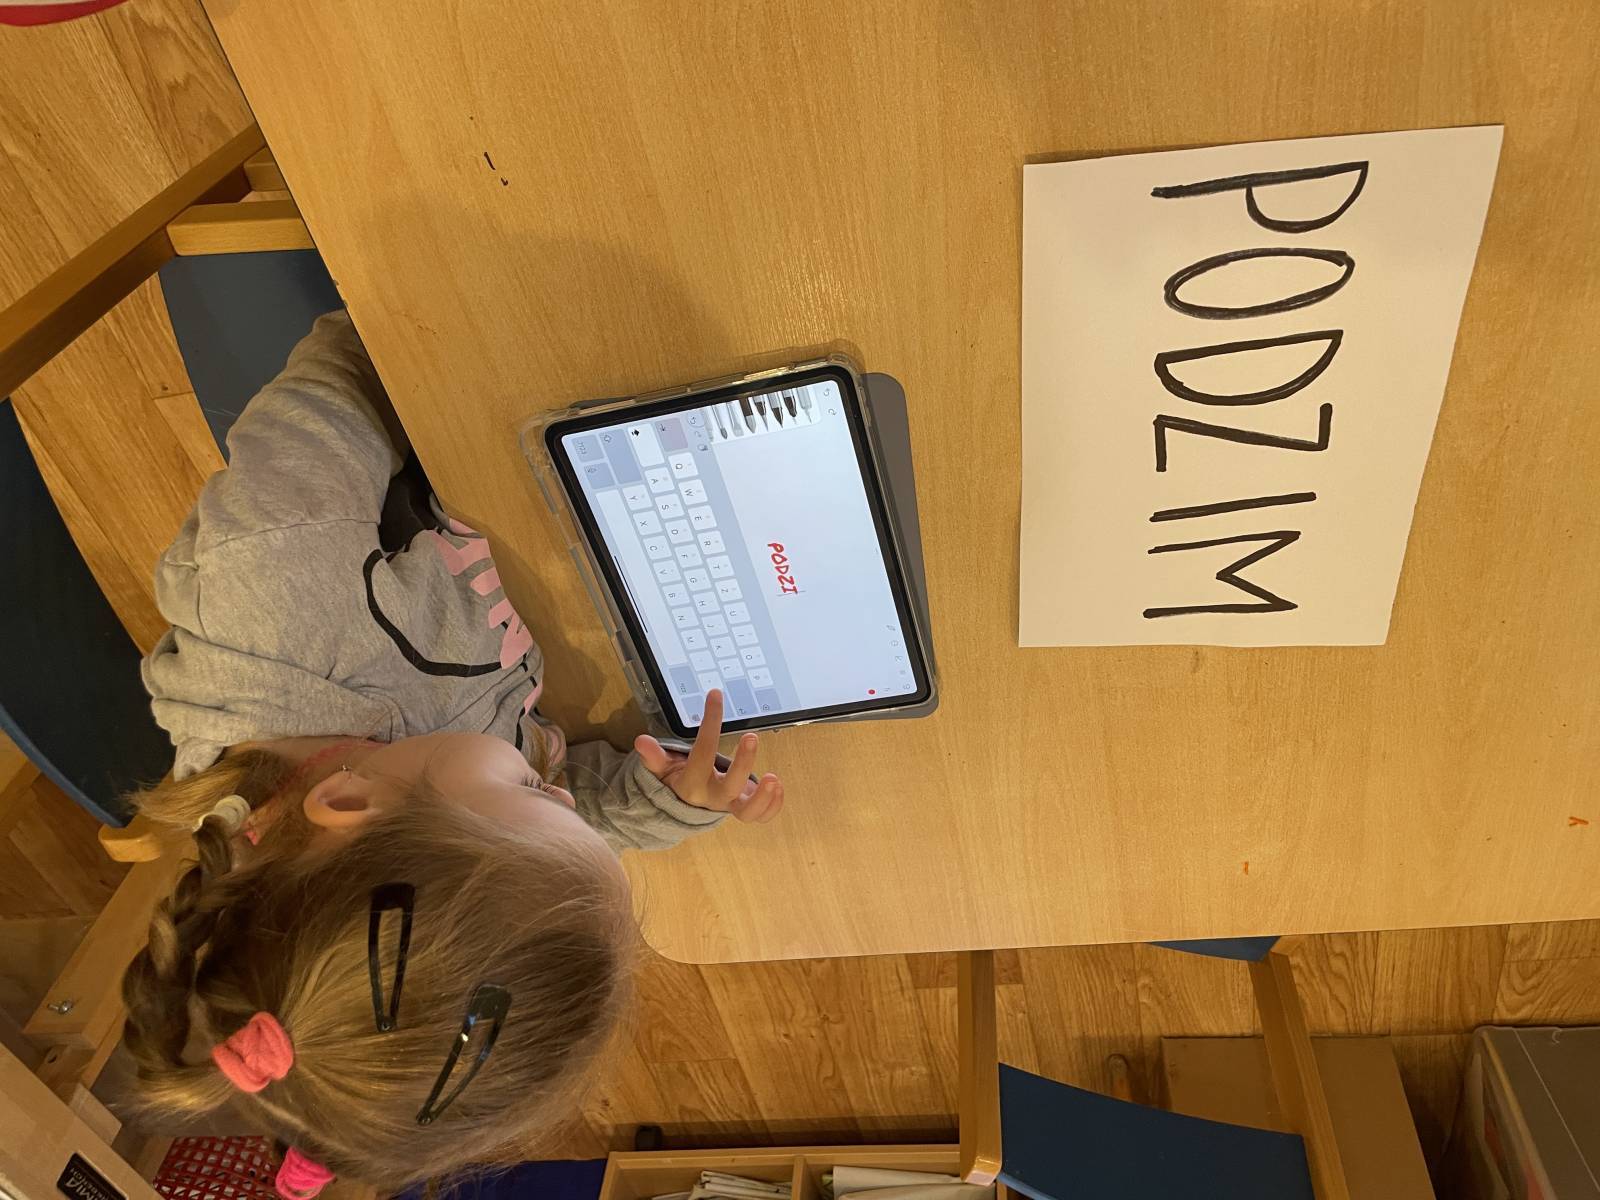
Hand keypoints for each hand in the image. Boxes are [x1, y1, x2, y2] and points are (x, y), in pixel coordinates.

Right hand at [633, 689, 784, 823]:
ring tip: (772, 777)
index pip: (703, 751)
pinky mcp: (745, 809)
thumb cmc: (678, 780)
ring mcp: (730, 805)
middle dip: (743, 763)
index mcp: (692, 784)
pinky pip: (761, 817)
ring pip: (747, 812)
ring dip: (763, 798)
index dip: (710, 721)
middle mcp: (713, 797)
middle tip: (751, 737)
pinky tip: (779, 787)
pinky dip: (772, 806)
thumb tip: (642, 741)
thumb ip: (654, 757)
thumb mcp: (662, 769)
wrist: (686, 807)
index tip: (715, 695)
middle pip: (730, 786)